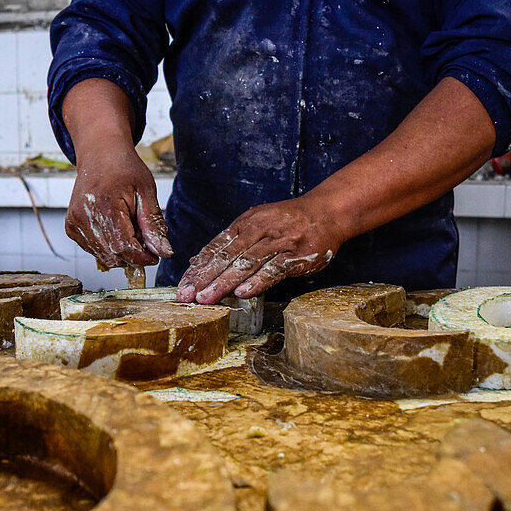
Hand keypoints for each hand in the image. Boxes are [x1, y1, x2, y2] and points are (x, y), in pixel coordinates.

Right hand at [65, 145, 171, 267]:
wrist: (100, 154)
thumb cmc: (124, 168)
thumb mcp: (146, 192)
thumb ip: (153, 224)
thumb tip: (164, 252)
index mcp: (105, 207)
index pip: (124, 248)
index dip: (142, 257)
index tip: (155, 256)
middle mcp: (84, 217)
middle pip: (114, 256)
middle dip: (133, 254)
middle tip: (144, 236)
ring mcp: (74, 223)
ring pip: (104, 256)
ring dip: (121, 251)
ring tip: (129, 228)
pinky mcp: (71, 227)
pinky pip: (93, 250)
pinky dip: (108, 247)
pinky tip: (115, 228)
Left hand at [177, 196, 343, 303]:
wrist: (327, 212)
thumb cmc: (289, 221)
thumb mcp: (258, 223)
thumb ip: (233, 243)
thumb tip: (200, 263)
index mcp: (246, 223)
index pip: (216, 247)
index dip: (198, 267)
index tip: (183, 285)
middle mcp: (259, 230)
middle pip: (226, 256)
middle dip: (204, 278)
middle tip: (187, 295)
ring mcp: (278, 242)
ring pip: (245, 263)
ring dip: (223, 282)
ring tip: (207, 298)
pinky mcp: (296, 254)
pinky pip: (274, 269)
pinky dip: (257, 281)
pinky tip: (242, 293)